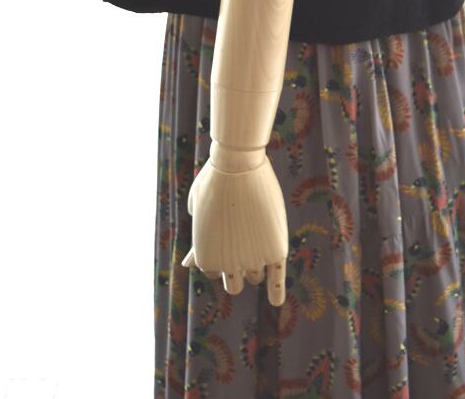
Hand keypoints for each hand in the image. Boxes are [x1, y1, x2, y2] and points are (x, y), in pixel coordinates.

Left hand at [181, 151, 288, 306]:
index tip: (225, 233)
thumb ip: (196, 240)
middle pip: (234, 282)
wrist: (238, 163)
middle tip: (242, 240)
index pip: (213, 272)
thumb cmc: (213, 181)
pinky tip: (276, 302)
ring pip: (254, 275)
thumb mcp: (197, 210)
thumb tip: (188, 264)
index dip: (220, 253)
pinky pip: (277, 278)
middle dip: (237, 267)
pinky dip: (275, 290)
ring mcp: (253, 259)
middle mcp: (227, 265)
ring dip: (255, 263)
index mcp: (204, 258)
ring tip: (256, 232)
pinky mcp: (276, 249)